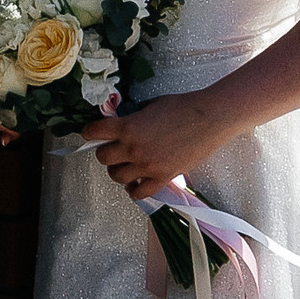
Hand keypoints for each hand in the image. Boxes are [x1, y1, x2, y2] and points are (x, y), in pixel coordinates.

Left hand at [72, 94, 224, 200]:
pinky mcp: (162, 177)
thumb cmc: (183, 107)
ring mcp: (147, 165)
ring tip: (125, 166)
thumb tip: (124, 125)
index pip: (95, 132)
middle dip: (105, 153)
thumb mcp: (151, 106)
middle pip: (103, 158)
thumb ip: (134, 118)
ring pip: (117, 176)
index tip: (91, 133)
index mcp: (128, 127)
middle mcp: (133, 148)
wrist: (210, 118)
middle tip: (113, 150)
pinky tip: (135, 184)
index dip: (90, 132)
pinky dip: (133, 190)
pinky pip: (139, 192)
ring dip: (118, 171)